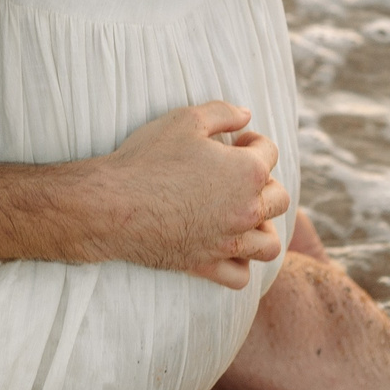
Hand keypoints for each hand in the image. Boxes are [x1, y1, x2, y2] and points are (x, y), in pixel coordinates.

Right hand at [87, 102, 287, 289]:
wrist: (112, 204)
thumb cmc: (147, 158)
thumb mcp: (185, 119)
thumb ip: (224, 113)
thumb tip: (247, 114)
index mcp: (247, 172)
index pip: (269, 152)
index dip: (253, 141)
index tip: (237, 141)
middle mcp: (246, 211)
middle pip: (278, 198)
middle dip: (264, 183)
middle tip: (236, 175)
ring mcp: (228, 243)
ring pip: (269, 244)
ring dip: (262, 227)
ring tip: (241, 215)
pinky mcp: (207, 265)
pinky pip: (241, 276)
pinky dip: (241, 264)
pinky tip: (226, 247)